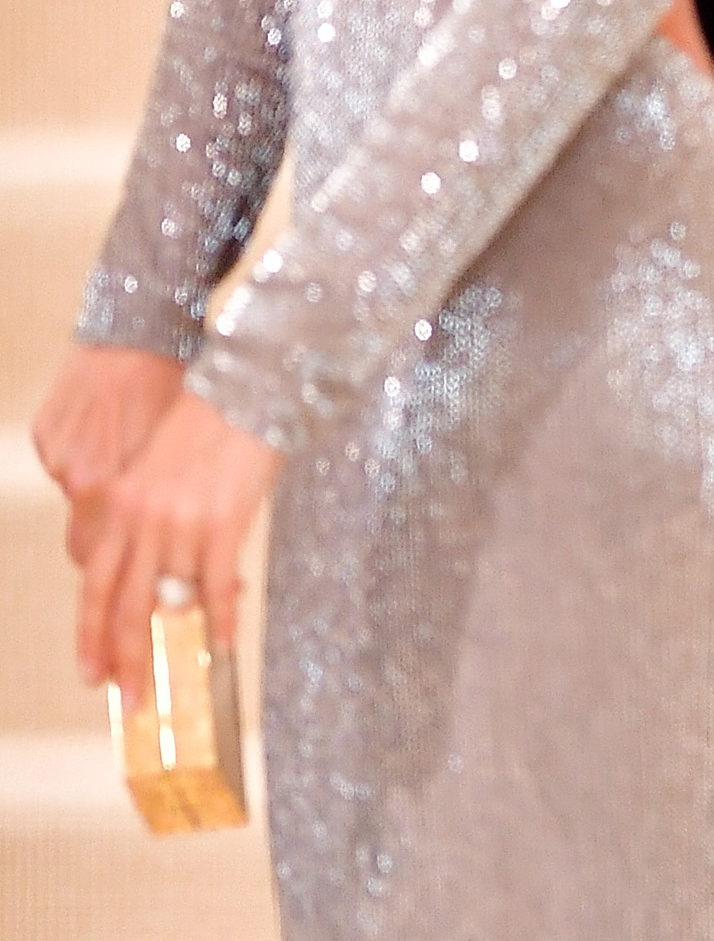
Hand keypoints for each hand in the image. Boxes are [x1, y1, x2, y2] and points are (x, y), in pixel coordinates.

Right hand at [33, 346, 185, 570]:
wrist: (136, 328)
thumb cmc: (172, 382)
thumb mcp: (178, 445)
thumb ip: (164, 498)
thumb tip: (176, 541)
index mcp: (109, 484)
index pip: (101, 555)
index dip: (118, 571)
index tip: (135, 580)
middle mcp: (75, 474)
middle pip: (83, 539)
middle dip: (106, 549)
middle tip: (130, 550)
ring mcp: (57, 451)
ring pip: (77, 495)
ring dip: (98, 494)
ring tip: (129, 472)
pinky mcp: (46, 429)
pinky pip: (64, 458)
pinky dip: (84, 455)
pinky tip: (109, 435)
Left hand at [75, 389, 281, 701]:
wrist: (247, 385)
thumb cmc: (207, 423)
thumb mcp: (158, 473)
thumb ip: (148, 525)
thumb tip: (162, 587)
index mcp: (119, 503)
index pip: (95, 586)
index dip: (91, 636)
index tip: (92, 675)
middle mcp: (141, 518)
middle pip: (125, 607)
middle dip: (125, 662)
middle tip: (128, 702)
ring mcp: (180, 522)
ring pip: (172, 600)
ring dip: (179, 637)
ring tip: (184, 670)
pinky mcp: (221, 522)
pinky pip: (215, 587)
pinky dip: (219, 619)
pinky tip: (222, 643)